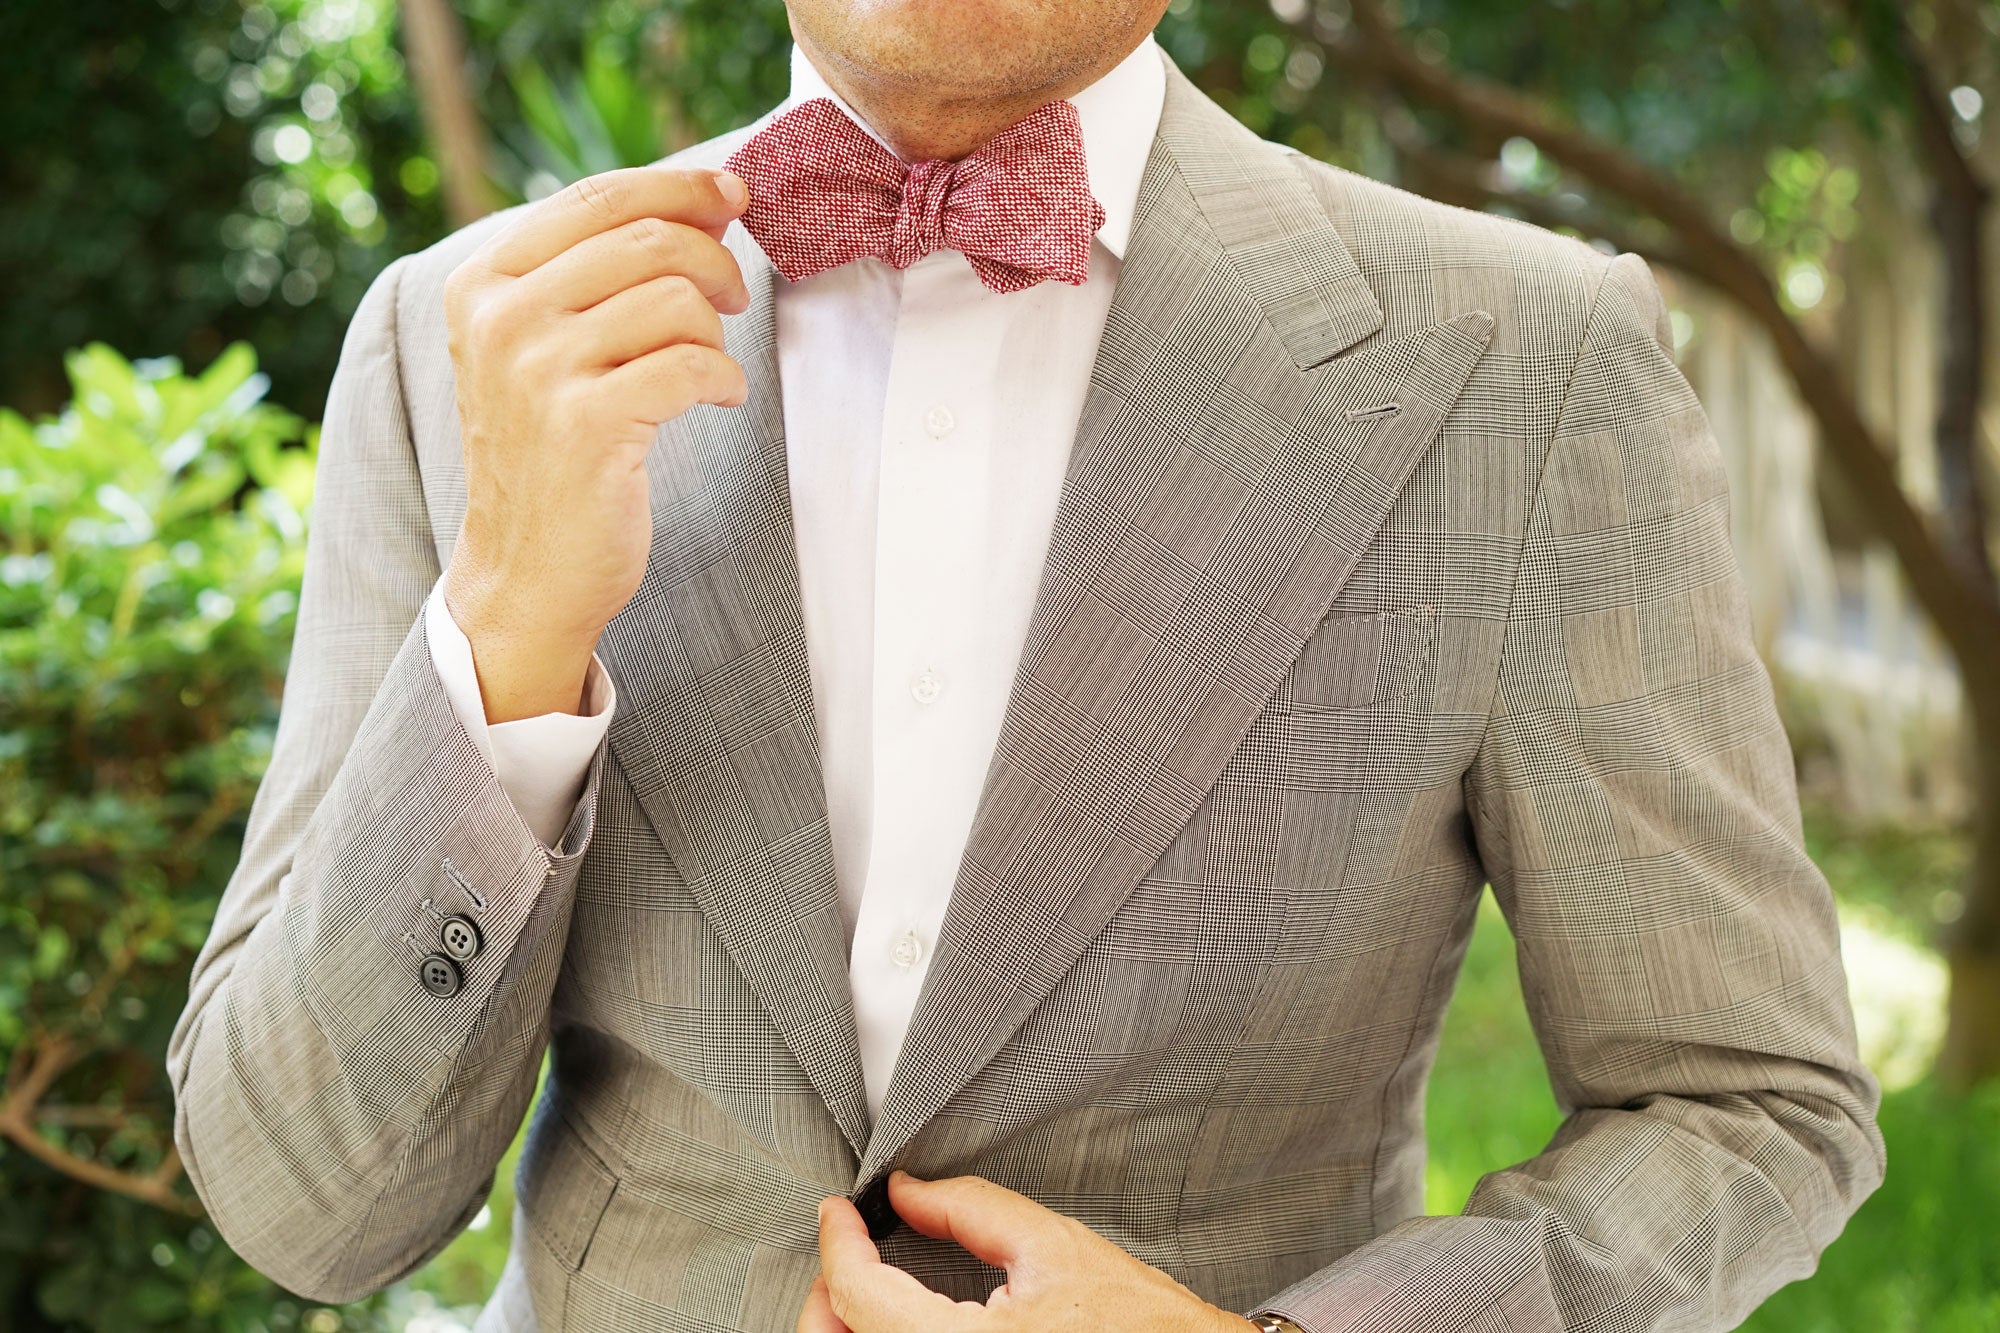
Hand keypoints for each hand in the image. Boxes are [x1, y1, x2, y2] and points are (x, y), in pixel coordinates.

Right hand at [439, 164, 752, 720]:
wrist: (525, 570)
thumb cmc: (553, 453)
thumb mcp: (550, 347)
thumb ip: (608, 271)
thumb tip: (713, 200)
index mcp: (484, 284)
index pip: (597, 198)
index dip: (680, 187)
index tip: (733, 197)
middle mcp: (502, 319)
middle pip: (648, 239)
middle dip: (713, 260)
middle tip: (732, 297)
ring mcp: (538, 372)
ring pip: (676, 298)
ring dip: (717, 329)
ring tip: (710, 364)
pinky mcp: (587, 425)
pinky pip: (694, 364)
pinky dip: (725, 378)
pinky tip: (718, 397)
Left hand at [798, 1170, 1257, 1332]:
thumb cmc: (1144, 1326)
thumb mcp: (1051, 1246)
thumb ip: (967, 1210)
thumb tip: (905, 1193)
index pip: (858, 1295)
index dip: (836, 1243)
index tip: (835, 1214)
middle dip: (825, 1297)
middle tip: (842, 1254)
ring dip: (847, 1330)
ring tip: (861, 1290)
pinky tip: (894, 1326)